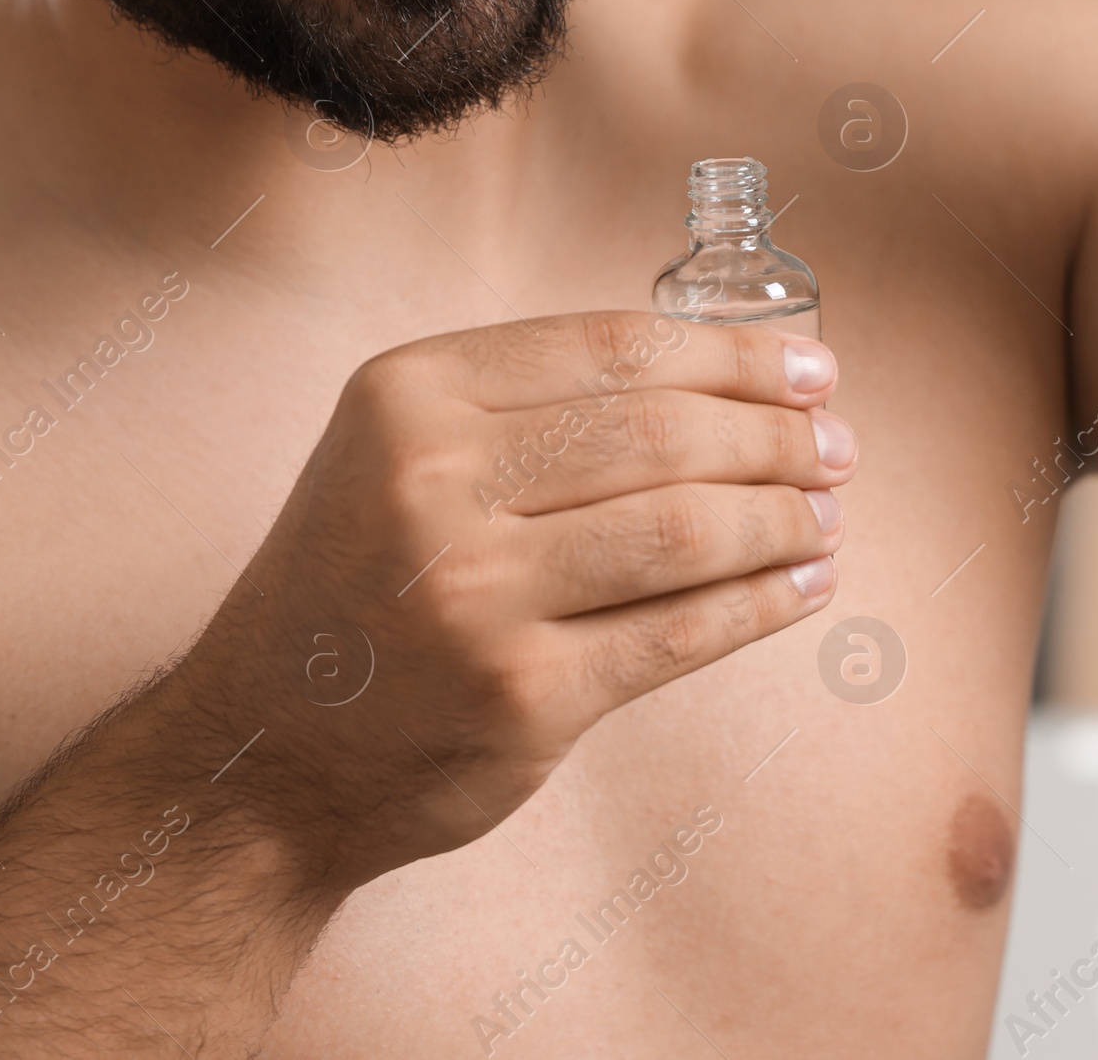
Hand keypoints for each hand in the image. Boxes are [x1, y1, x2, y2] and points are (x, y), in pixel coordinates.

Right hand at [185, 311, 850, 890]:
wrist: (261, 749)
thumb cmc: (360, 578)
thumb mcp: (401, 448)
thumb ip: (529, 403)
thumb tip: (727, 375)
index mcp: (409, 393)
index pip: (611, 348)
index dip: (731, 353)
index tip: (808, 365)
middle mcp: (432, 482)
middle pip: (659, 434)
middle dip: (774, 436)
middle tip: (835, 443)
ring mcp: (475, 595)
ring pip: (682, 529)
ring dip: (782, 517)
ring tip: (826, 511)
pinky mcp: (522, 698)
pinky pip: (678, 633)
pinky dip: (760, 604)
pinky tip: (801, 584)